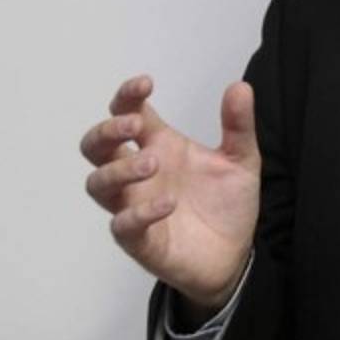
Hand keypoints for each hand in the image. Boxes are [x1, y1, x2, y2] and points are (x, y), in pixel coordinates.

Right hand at [80, 75, 260, 311]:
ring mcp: (134, 206)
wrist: (234, 255)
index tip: (145, 84)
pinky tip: (168, 204)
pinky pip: (122, 225)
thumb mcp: (242, 159)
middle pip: (96, 147)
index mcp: (160, 146)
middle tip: (134, 126)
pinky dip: (140, 212)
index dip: (127, 97)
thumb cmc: (227, 204)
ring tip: (152, 163)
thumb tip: (240, 86)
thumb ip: (238, 125)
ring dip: (119, 169)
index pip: (128, 114)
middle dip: (107, 131)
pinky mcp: (139, 240)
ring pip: (98, 183)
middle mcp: (139, 174)